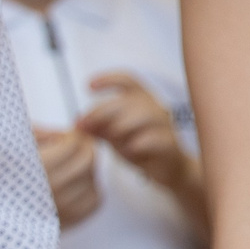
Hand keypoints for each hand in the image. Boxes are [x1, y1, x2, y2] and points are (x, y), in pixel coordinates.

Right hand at [35, 126, 101, 225]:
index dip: (72, 136)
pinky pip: (94, 201)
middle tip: (71, 147)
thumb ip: (44, 134)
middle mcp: (48, 191)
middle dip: (83, 149)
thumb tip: (71, 133)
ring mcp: (58, 210)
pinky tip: (72, 185)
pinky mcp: (65, 222)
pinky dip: (89, 190)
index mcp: (34, 168)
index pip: (72, 145)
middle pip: (88, 160)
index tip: (64, 136)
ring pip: (92, 180)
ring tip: (67, 168)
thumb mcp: (12, 144)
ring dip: (85, 171)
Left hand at [79, 74, 193, 193]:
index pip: (128, 80)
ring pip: (146, 115)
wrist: (166, 169)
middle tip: (83, 124)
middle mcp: (154, 108)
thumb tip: (79, 121)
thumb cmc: (138, 147)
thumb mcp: (113, 136)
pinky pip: (156, 138)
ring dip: (121, 125)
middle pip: (128, 100)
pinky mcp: (170, 143)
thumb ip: (98, 127)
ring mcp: (165, 125)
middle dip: (101, 112)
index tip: (89, 86)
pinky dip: (138, 142)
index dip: (109, 79)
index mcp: (141, 100)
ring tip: (109, 137)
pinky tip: (127, 150)